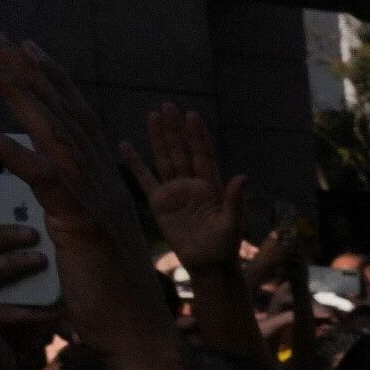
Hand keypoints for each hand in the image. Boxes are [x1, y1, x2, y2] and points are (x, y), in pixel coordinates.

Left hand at [0, 31, 175, 355]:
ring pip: (48, 127)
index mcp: (108, 184)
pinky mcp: (79, 219)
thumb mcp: (80, 249)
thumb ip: (58, 220)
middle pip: (60, 109)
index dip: (51, 81)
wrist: (136, 336)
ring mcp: (95, 197)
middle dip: (22, 67)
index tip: (26, 52)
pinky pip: (35, 172)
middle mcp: (105, 181)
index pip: (77, 120)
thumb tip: (31, 210)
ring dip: (8, 87)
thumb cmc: (109, 302)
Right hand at [122, 100, 251, 277]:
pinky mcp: (159, 202)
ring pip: (165, 159)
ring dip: (159, 138)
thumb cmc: (224, 245)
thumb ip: (236, 200)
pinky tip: (125, 145)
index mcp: (211, 186)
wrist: (207, 263)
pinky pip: (144, 178)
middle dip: (176, 129)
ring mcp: (175, 191)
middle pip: (182, 150)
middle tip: (168, 106)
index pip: (203, 154)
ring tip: (153, 115)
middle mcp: (192, 184)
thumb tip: (244, 177)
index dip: (198, 135)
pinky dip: (135, 163)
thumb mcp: (232, 223)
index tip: (192, 115)